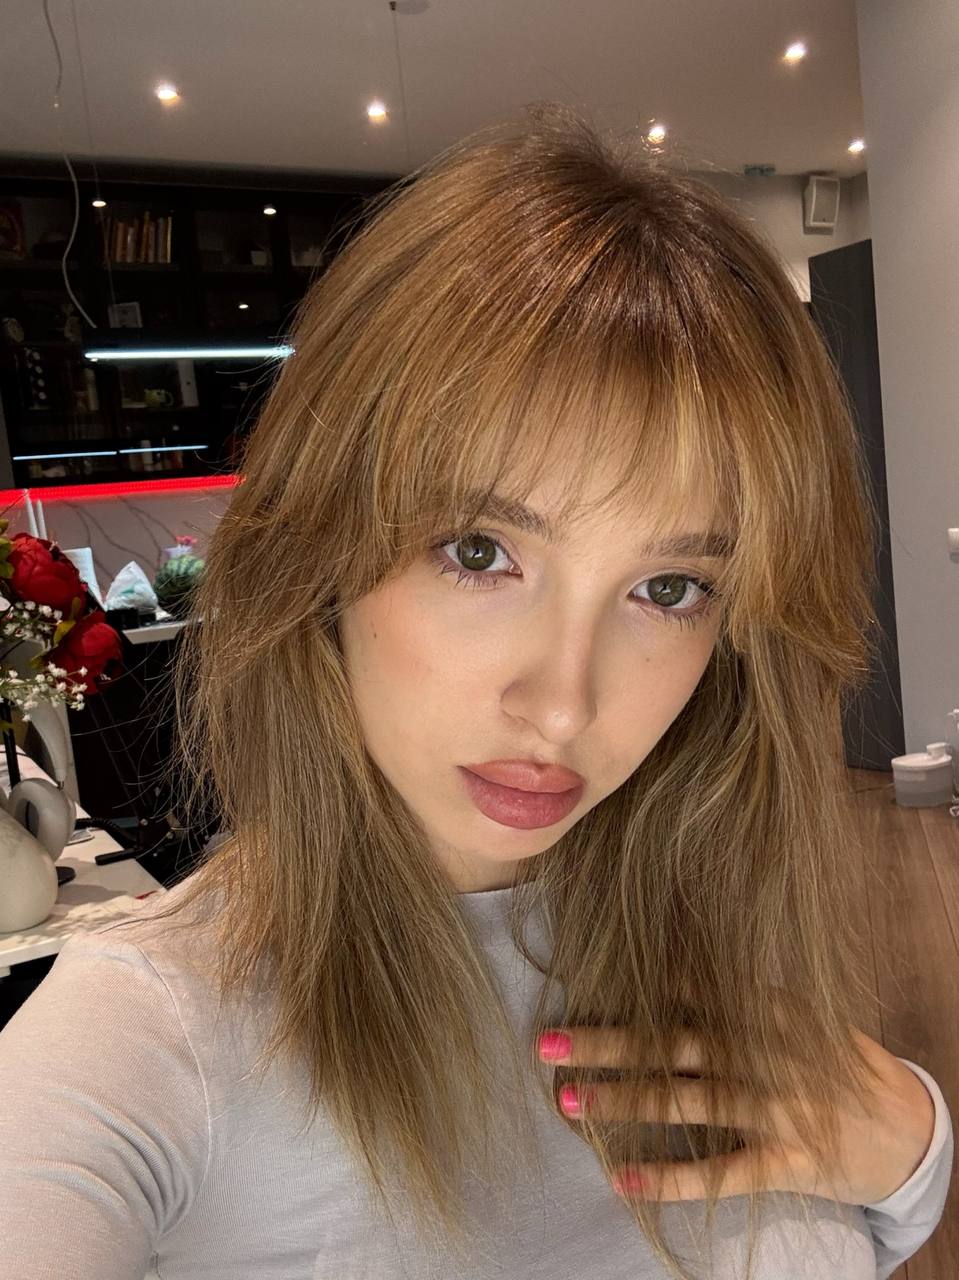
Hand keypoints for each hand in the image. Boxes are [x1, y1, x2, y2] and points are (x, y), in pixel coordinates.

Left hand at [538, 1021, 935, 1204]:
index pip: (689, 995)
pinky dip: (671, 1179)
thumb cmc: (836, 1064)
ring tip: (568, 1101)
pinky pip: (721, 1173)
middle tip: (547, 1043)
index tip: (578, 982)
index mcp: (767, 1011)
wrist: (908, 1127)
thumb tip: (666, 968)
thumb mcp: (795, 1015)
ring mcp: (777, 1110)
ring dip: (624, 1102)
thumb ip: (738, 997)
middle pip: (675, 1045)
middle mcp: (767, 1055)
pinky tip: (623, 1182)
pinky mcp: (787, 1163)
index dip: (632, 990)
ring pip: (688, 1103)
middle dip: (608, 1043)